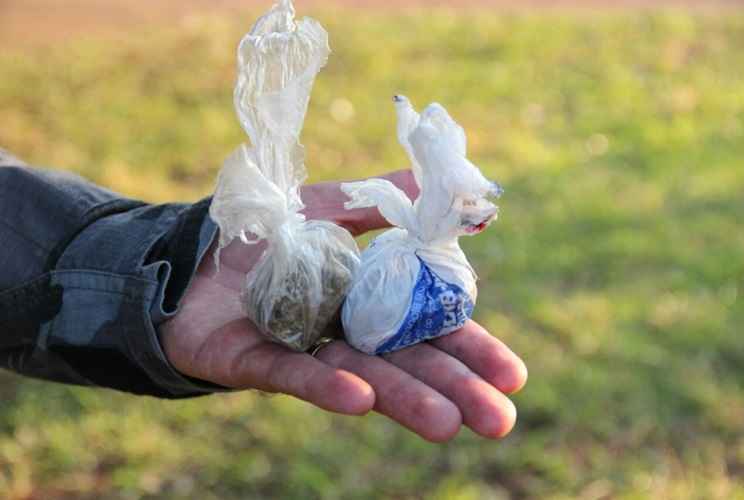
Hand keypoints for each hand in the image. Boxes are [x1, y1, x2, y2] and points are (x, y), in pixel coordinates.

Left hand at [159, 170, 526, 441]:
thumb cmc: (269, 234)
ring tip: (447, 424)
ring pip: (362, 377)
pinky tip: (359, 398)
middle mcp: (348, 336)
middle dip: (455, 389)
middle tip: (499, 420)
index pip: (433, 330)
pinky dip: (326, 384)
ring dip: (403, 399)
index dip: (472, 350)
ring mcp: (306, 352)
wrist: (189, 253)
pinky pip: (294, 374)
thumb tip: (475, 207)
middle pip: (408, 364)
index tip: (514, 376)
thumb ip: (392, 203)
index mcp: (372, 304)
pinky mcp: (256, 363)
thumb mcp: (333, 205)